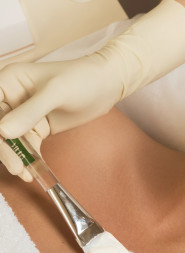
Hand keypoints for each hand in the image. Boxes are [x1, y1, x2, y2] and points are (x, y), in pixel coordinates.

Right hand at [0, 0, 184, 180]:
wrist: (107, 85)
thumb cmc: (82, 79)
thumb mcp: (56, 93)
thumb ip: (30, 111)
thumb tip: (3, 131)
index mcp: (8, 81)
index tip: (2, 141)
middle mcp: (11, 98)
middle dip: (4, 148)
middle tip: (16, 167)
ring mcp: (23, 115)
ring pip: (11, 140)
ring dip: (15, 157)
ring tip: (25, 173)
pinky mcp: (38, 128)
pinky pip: (27, 145)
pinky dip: (29, 158)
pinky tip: (32, 171)